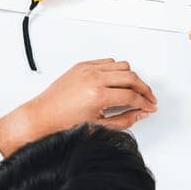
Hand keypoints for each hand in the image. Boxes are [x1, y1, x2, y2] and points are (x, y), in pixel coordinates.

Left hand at [0, 58, 157, 156]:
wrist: (41, 117)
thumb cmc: (63, 124)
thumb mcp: (98, 127)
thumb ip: (124, 120)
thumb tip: (140, 113)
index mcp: (98, 95)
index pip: (132, 96)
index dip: (145, 103)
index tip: (150, 107)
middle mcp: (94, 78)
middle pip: (131, 77)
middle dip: (144, 89)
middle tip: (148, 98)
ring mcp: (88, 69)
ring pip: (122, 66)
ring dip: (131, 77)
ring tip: (134, 90)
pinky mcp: (82, 65)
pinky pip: (107, 62)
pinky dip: (116, 70)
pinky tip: (117, 81)